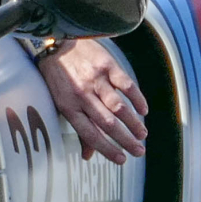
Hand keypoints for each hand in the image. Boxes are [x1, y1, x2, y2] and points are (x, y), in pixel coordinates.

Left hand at [38, 38, 147, 162]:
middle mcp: (82, 95)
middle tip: (139, 151)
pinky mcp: (107, 66)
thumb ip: (78, 128)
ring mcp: (96, 80)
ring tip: (143, 135)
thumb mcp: (61, 102)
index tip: (122, 160)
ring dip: (133, 123)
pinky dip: (137, 99)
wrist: (56, 42)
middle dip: (125, 140)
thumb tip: (88, 155)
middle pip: (108, 123)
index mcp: (69, 107)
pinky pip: (127, 85)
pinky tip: (144, 110)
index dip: (107, 149)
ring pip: (119, 107)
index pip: (90, 134)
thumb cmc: (58, 76)